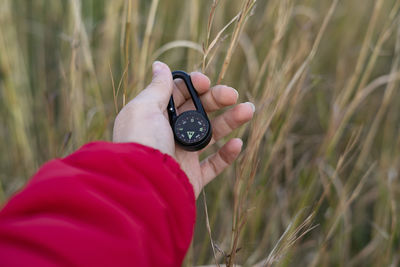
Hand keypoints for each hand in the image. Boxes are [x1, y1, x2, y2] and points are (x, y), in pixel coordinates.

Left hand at [113, 61, 253, 197]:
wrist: (143, 186)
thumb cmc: (141, 143)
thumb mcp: (144, 109)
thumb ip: (158, 88)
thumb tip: (160, 65)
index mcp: (155, 116)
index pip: (178, 94)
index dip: (193, 85)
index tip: (204, 82)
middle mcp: (168, 134)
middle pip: (198, 111)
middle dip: (217, 99)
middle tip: (233, 95)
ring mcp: (182, 155)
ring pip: (211, 135)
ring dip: (230, 122)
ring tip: (249, 110)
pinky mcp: (192, 177)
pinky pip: (214, 164)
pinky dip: (227, 155)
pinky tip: (237, 143)